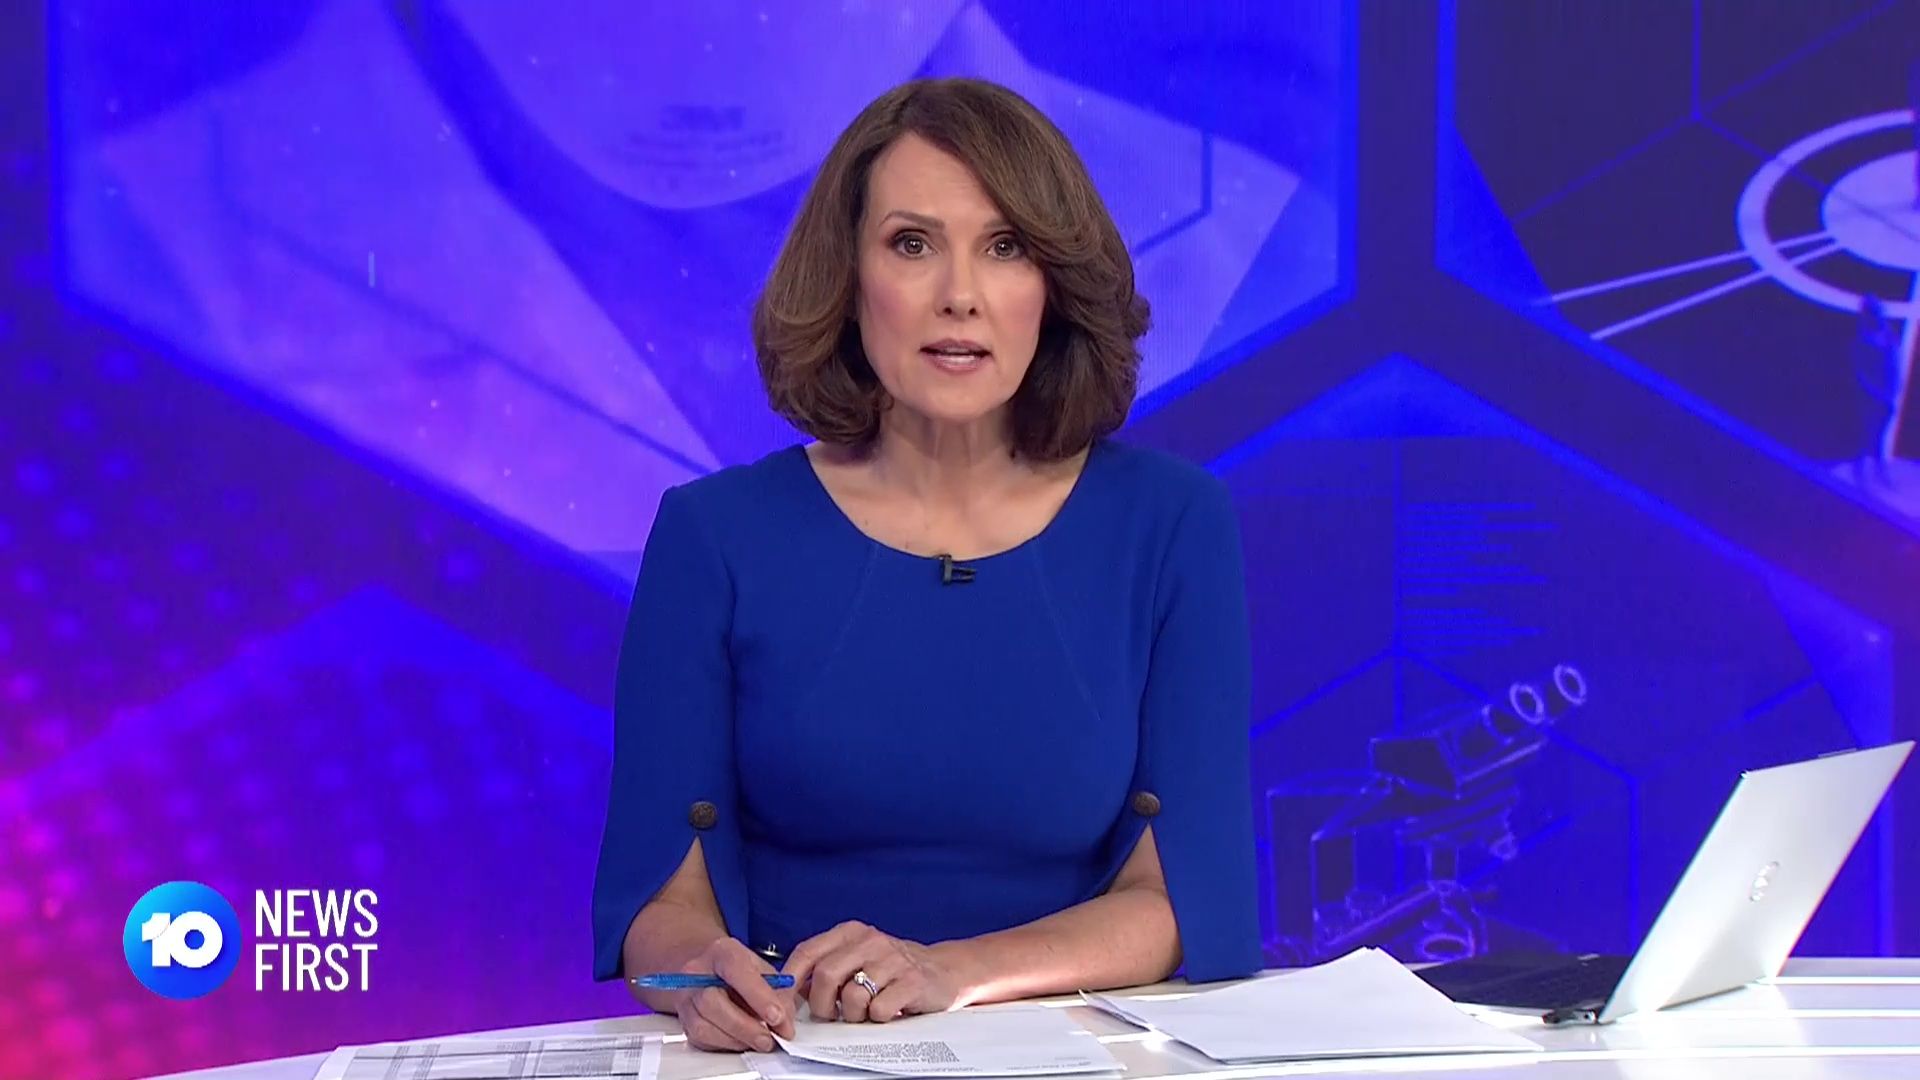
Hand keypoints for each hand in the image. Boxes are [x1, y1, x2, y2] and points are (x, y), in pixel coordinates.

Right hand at [673, 938, 794, 1052]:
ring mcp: (686, 997)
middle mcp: (697, 973)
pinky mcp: (683, 1020)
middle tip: (770, 1038)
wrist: (708, 970)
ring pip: (703, 1025)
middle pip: (712, 1002)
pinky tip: (742, 1041)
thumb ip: (777, 992)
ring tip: (760, 1042)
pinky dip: (726, 1045)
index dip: (757, 995)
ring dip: (736, 1039)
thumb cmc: (739, 969)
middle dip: (745, 1026)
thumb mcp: (762, 969)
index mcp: (722, 952)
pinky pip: (701, 1039)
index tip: (777, 1017)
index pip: (735, 969)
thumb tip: (785, 1023)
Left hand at [783, 921, 966, 1022]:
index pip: (807, 952)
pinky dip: (878, 1018)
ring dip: (853, 1015)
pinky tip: (888, 1010)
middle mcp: (870, 940)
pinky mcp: (913, 981)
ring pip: (852, 996)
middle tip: (833, 1015)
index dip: (789, 982)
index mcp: (850, 932)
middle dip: (822, 1005)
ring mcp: (893, 959)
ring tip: (866, 1011)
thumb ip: (826, 969)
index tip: (781, 1006)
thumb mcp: (857, 959)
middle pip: (825, 975)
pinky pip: (879, 1010)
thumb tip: (789, 992)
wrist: (944, 971)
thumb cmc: (892, 970)